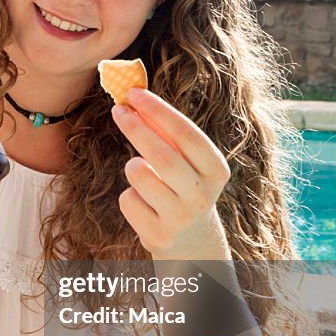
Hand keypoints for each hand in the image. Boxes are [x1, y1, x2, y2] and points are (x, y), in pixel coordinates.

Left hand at [110, 88, 230, 260]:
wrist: (190, 242)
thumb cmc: (182, 187)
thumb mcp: (187, 163)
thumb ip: (166, 134)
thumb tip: (135, 98)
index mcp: (216, 170)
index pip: (187, 134)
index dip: (159, 111)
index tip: (134, 93)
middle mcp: (203, 195)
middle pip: (162, 156)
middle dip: (136, 128)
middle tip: (118, 110)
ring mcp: (181, 218)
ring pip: (140, 176)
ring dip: (132, 166)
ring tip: (139, 170)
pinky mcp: (159, 235)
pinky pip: (128, 200)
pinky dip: (128, 195)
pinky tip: (143, 204)